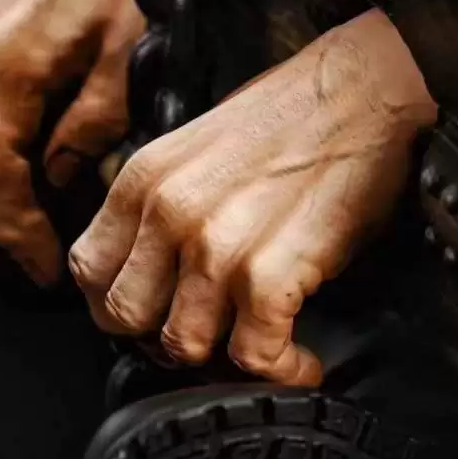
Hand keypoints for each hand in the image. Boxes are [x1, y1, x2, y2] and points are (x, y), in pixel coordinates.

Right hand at [0, 0, 147, 284]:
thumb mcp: (137, 48)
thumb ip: (97, 121)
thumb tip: (67, 180)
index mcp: (8, 58)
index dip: (16, 229)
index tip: (44, 271)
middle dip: (9, 210)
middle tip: (51, 254)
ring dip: (7, 173)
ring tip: (54, 212)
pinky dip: (7, 130)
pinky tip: (48, 149)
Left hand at [67, 9, 435, 384]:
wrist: (367, 88)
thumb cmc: (299, 114)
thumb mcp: (201, 146)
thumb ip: (167, 202)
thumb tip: (161, 263)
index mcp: (144, 179)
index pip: (89, 273)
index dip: (122, 306)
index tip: (156, 316)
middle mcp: (169, 213)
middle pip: (126, 321)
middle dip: (167, 339)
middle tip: (213, 337)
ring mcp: (215, 246)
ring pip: (185, 347)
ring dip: (229, 361)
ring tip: (263, 350)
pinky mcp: (269, 273)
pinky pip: (254, 356)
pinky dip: (281, 370)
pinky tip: (301, 360)